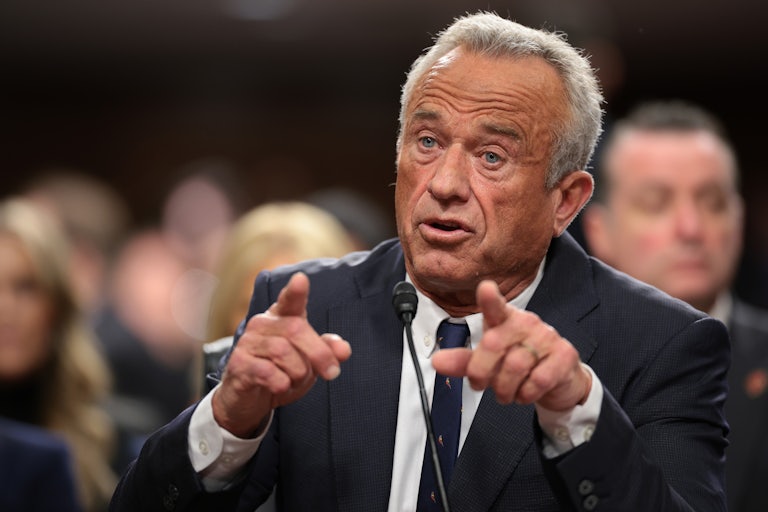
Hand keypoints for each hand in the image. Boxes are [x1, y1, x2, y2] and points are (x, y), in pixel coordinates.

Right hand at [212, 272, 351, 436]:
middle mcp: (263, 324)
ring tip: (295, 381)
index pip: (289, 300)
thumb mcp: (309, 362)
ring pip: (282, 351)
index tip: (301, 279)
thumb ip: (326, 352)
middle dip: (319, 353)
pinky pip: (266, 371)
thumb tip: (344, 350)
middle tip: (333, 372)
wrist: (249, 400)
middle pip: (296, 329)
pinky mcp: (238, 363)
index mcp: (282, 317)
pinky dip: (281, 382)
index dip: (295, 291)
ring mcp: (248, 342)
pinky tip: (281, 386)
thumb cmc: (281, 372)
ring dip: (298, 372)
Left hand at [432, 280, 590, 410]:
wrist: (557, 381)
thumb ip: (463, 361)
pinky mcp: (564, 355)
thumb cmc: (518, 363)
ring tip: (506, 392)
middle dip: (481, 372)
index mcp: (504, 320)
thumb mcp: (487, 362)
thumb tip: (437, 362)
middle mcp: (526, 323)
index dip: (489, 298)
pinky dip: (526, 394)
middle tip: (481, 384)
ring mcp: (547, 337)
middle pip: (493, 344)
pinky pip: (538, 380)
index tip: (485, 288)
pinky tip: (526, 392)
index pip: (495, 306)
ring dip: (505, 389)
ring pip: (515, 367)